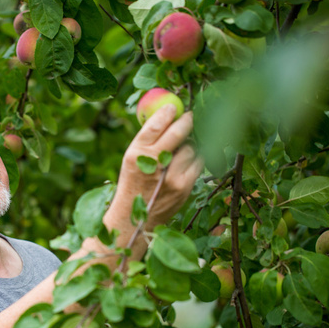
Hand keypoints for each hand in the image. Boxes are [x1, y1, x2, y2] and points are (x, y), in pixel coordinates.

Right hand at [105, 104, 202, 248]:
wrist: (135, 219)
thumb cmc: (133, 184)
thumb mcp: (130, 160)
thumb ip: (147, 141)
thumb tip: (167, 116)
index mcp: (136, 153)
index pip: (156, 124)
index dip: (168, 112)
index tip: (174, 107)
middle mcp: (154, 162)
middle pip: (178, 132)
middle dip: (187, 121)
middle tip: (190, 116)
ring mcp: (171, 175)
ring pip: (191, 148)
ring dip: (189, 146)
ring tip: (182, 150)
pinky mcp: (184, 187)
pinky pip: (197, 163)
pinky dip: (195, 160)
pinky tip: (188, 163)